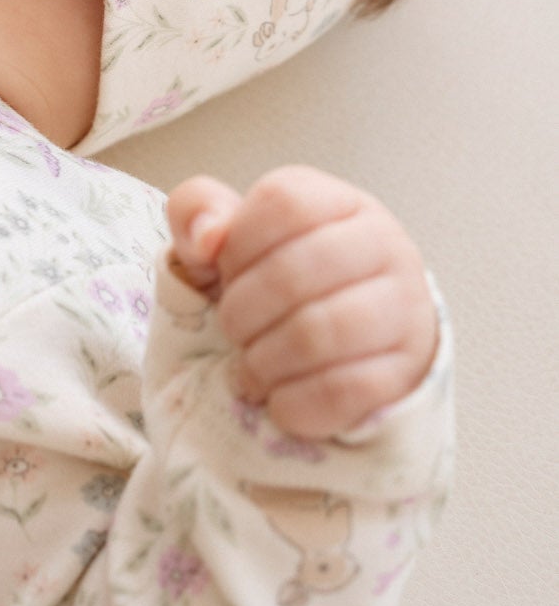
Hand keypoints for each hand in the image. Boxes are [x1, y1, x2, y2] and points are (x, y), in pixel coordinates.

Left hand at [165, 164, 439, 440]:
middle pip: (291, 274)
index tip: (229, 274)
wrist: (353, 347)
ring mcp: (405, 306)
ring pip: (317, 335)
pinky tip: (280, 398)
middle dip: (241, 314)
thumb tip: (208, 236)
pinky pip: (341, 390)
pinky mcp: (408, 369)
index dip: (238, 246)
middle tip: (235, 332)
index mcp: (338, 202)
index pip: (283, 202)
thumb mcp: (231, 240)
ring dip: (263, 362)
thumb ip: (198, 211)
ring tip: (253, 367)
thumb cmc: (280, 286)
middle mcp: (384, 243)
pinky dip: (292, 403)